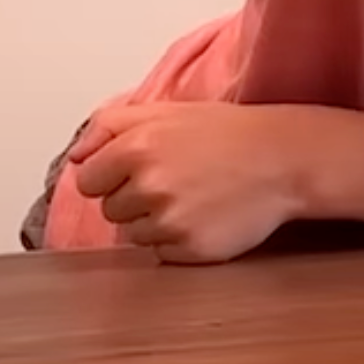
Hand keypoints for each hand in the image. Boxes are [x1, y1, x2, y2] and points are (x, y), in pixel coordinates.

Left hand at [68, 102, 303, 263]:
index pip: (89, 179)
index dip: (114, 173)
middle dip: (137, 197)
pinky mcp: (188, 248)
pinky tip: (206, 216)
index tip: (144, 167)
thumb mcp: (171, 111)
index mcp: (137, 146)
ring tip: (196, 197)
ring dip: (158, 220)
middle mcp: (148, 184)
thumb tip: (77, 156)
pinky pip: (161, 253)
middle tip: (180, 179)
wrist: (287, 159)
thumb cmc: (231, 134)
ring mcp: (168, 219)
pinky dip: (179, 240)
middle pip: (111, 209)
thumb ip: (112, 124)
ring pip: (134, 234)